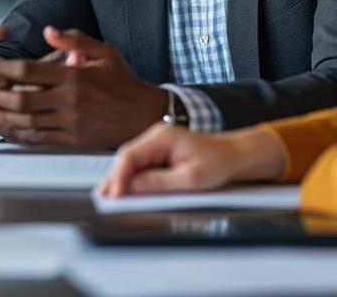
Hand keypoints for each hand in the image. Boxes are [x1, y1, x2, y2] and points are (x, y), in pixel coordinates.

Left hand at [0, 26, 168, 147]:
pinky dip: (18, 132)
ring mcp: (69, 123)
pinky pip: (38, 138)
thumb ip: (74, 39)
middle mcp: (69, 101)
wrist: (143, 115)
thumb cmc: (123, 81)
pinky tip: (6, 125)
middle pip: (21, 98)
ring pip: (26, 120)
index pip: (28, 72)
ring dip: (2, 113)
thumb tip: (47, 30)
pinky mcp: (71, 140)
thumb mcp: (104, 51)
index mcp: (74, 76)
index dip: (0, 69)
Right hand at [96, 123, 286, 196]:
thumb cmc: (218, 163)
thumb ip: (158, 183)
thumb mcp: (190, 179)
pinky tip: (123, 190)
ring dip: (120, 179)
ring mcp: (156, 144)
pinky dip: (131, 178)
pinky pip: (140, 165)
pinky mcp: (159, 153)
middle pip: (126, 158)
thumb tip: (132, 188)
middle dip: (114, 179)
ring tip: (107, 197)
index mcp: (162, 138)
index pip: (130, 156)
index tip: (114, 195)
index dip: (119, 177)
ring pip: (130, 162)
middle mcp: (155, 137)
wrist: (234, 156)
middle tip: (102, 200)